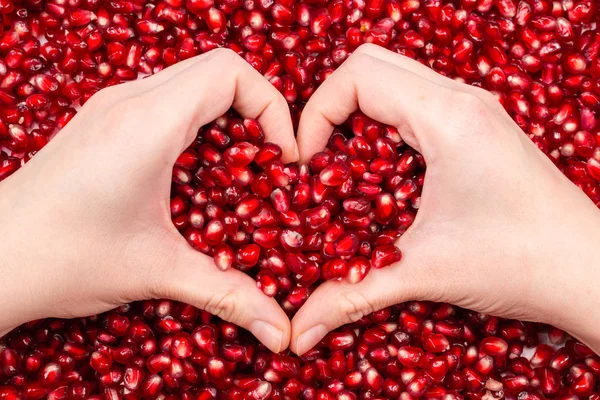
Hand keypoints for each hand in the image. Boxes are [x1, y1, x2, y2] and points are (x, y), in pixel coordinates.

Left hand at [0, 48, 297, 352]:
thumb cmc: (61, 258)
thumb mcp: (157, 272)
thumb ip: (229, 295)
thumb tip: (282, 332)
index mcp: (147, 123)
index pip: (231, 72)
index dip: (272, 108)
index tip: (282, 159)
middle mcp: (129, 101)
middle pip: (217, 71)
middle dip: (256, 113)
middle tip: (267, 165)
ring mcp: (112, 106)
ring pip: (191, 82)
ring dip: (226, 118)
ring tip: (238, 171)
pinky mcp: (104, 121)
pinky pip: (167, 100)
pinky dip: (197, 125)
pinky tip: (197, 175)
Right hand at [291, 44, 599, 354]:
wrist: (592, 273)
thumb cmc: (524, 262)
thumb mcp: (423, 272)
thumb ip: (350, 296)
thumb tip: (299, 332)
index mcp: (448, 116)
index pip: (355, 77)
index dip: (315, 115)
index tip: (306, 166)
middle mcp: (463, 100)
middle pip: (370, 66)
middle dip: (331, 109)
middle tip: (321, 161)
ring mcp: (475, 110)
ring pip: (395, 81)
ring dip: (360, 118)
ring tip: (348, 171)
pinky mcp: (480, 129)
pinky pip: (418, 104)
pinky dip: (387, 128)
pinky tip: (386, 177)